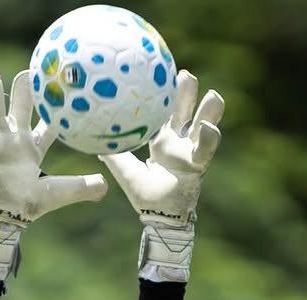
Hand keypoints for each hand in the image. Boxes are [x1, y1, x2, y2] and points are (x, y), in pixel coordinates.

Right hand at [0, 71, 106, 225]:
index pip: (48, 124)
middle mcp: (15, 140)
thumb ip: (81, 187)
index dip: (58, 109)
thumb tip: (106, 185)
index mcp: (33, 148)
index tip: (67, 89)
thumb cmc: (28, 204)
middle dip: (25, 89)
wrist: (6, 218)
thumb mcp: (60, 193)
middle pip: (21, 108)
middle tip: (33, 69)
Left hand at [99, 70, 223, 227]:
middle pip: (184, 110)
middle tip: (184, 74)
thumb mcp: (125, 172)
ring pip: (203, 125)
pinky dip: (211, 138)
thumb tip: (93, 140)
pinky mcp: (200, 165)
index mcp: (163, 140)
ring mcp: (191, 152)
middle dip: (186, 92)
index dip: (163, 93)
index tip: (159, 74)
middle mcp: (179, 142)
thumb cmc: (145, 196)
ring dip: (210, 110)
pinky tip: (208, 127)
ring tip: (213, 96)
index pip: (164, 111)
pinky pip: (207, 149)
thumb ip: (113, 155)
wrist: (159, 218)